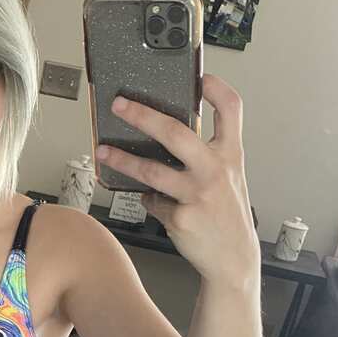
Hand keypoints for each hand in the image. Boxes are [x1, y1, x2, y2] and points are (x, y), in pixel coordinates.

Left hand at [96, 73, 259, 288]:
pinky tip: (150, 199)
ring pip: (151, 170)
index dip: (216, 89)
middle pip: (176, 132)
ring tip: (104, 152)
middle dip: (143, 116)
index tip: (200, 77)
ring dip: (123, 160)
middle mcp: (215, 170)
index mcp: (231, 155)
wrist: (233, 259)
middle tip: (120, 105)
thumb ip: (209, 155)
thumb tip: (168, 136)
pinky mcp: (180, 217)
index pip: (231, 110)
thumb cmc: (227, 217)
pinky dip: (148, 198)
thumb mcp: (230, 178)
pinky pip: (152, 200)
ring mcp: (197, 194)